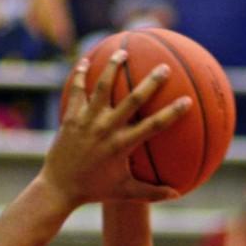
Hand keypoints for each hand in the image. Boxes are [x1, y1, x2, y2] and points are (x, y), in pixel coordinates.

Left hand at [40, 51, 189, 208]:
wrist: (58, 188)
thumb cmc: (94, 190)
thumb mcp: (124, 192)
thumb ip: (151, 192)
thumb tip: (177, 194)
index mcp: (122, 146)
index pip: (153, 126)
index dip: (172, 113)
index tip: (187, 101)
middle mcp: (105, 129)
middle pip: (132, 100)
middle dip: (150, 82)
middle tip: (164, 68)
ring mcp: (87, 121)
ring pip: (102, 87)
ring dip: (112, 67)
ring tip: (122, 51)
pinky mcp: (71, 117)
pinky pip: (77, 91)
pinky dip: (80, 75)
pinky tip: (85, 61)